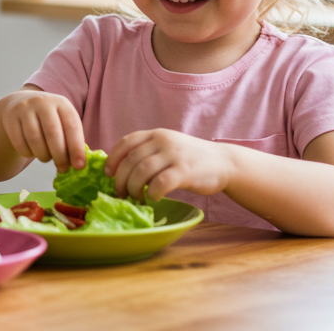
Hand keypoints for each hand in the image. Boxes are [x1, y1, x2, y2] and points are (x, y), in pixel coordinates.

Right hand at [0, 88, 85, 172]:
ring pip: (35, 139)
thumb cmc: (49, 119)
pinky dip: (27, 153)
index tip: (79, 167)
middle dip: (60, 156)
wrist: (20, 103)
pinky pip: (19, 142)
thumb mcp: (62, 121)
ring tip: (46, 158)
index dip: (76, 148)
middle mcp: (43, 102)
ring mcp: (24, 108)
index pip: (72, 126)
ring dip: (43, 155)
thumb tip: (78, 164)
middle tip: (63, 169)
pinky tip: (32, 152)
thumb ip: (72, 139)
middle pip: (53, 133)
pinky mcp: (10, 118)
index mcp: (61, 103)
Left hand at [106, 129, 232, 202]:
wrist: (225, 162)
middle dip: (121, 180)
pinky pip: (160, 183)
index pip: (126, 142)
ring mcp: (174, 155)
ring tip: (136, 198)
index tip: (108, 174)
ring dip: (134, 189)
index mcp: (156, 134)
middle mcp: (163, 141)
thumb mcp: (168, 147)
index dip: (113, 159)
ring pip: (141, 172)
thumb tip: (119, 169)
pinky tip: (154, 198)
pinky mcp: (185, 171)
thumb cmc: (192, 159)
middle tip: (121, 194)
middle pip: (131, 161)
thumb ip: (148, 152)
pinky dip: (152, 193)